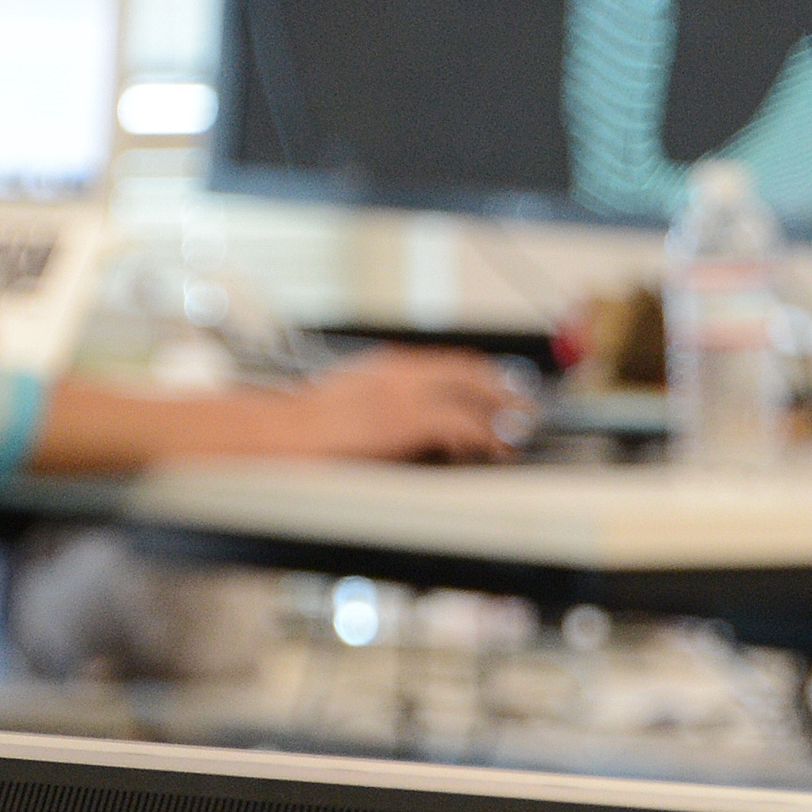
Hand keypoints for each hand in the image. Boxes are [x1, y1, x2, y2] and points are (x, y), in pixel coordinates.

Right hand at [287, 347, 531, 461]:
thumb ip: (390, 399)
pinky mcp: (408, 420)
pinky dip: (484, 437)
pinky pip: (460, 424)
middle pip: (470, 371)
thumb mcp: (355, 397)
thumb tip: (422, 422)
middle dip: (502, 390)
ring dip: (500, 416)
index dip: (484, 377)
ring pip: (472, 395)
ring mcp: (407, 394)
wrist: (286, 431)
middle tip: (525, 410)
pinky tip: (493, 449)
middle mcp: (403, 371)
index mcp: (391, 364)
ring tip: (518, 434)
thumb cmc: (312, 424)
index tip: (503, 391)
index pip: (451, 362)